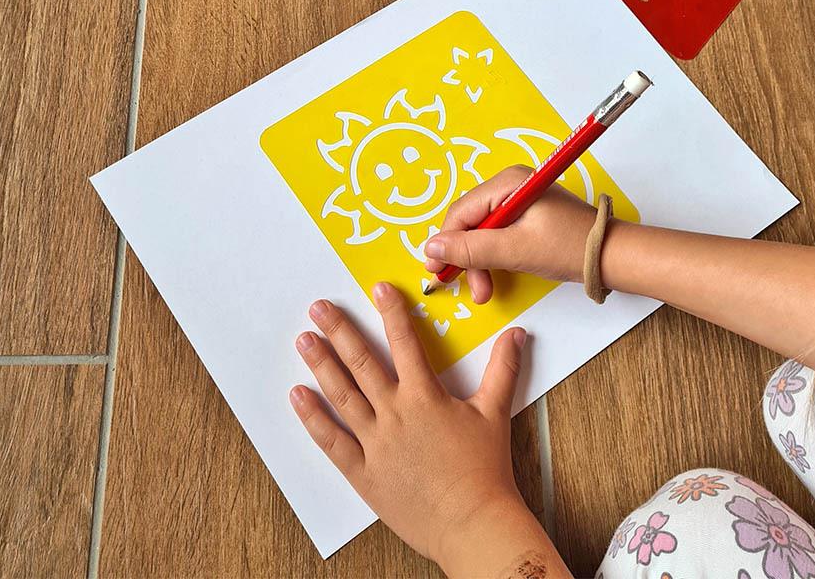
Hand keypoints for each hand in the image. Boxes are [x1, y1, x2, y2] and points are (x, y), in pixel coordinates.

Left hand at [290, 282, 568, 577]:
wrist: (473, 525)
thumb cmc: (485, 471)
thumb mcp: (495, 413)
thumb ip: (503, 369)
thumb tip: (516, 335)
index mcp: (424, 397)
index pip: (404, 343)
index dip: (391, 313)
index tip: (377, 289)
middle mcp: (395, 414)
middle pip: (361, 363)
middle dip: (339, 331)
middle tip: (319, 308)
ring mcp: (376, 443)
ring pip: (342, 396)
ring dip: (321, 365)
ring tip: (304, 340)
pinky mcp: (364, 472)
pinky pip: (332, 441)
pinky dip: (313, 418)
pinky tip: (298, 397)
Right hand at [424, 167, 597, 303]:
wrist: (613, 256)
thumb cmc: (569, 249)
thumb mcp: (515, 251)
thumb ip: (471, 249)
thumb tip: (431, 248)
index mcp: (508, 182)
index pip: (461, 211)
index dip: (445, 243)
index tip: (436, 273)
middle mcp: (511, 184)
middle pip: (469, 221)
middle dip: (466, 257)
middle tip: (472, 290)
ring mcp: (519, 198)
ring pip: (481, 231)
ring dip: (479, 261)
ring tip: (486, 290)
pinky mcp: (527, 214)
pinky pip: (497, 233)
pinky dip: (492, 256)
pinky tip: (496, 274)